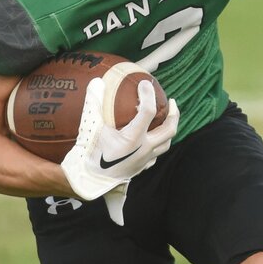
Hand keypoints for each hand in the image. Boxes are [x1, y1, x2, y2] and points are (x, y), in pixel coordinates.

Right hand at [61, 77, 178, 200]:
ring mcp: (145, 160)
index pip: (148, 111)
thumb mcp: (89, 126)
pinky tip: (150, 140)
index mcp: (133, 138)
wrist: (87, 181)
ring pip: (166, 144)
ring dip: (168, 130)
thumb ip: (93, 102)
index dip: (148, 94)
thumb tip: (96, 82)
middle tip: (171, 102)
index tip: (145, 84)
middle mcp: (144, 149)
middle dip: (174, 114)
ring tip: (165, 119)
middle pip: (169, 129)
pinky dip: (157, 144)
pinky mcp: (141, 169)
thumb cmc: (89, 153)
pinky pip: (156, 155)